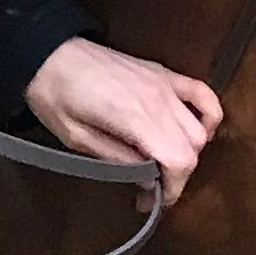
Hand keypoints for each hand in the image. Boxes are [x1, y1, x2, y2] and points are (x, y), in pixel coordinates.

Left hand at [22, 36, 220, 202]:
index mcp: (135, 117)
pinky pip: (202, 93)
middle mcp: (157, 99)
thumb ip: (115, 159)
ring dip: (188, 152)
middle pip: (192, 148)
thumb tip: (145, 178)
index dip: (173, 189)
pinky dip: (209, 115)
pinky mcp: (163, 73)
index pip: (179, 161)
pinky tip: (198, 131)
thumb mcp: (76, 138)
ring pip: (200, 127)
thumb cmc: (53, 95)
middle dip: (176, 176)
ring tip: (163, 163)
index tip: (153, 202)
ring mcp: (163, 83)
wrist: (46, 52)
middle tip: (151, 187)